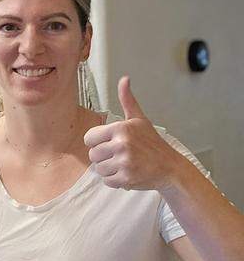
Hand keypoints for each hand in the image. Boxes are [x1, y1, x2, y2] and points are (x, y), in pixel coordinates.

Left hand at [83, 76, 180, 191]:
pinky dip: (115, 180)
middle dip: (103, 157)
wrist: (171, 168)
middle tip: (120, 155)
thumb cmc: (153, 144)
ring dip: (109, 169)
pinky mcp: (126, 178)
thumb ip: (127, 100)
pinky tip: (127, 173)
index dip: (97, 142)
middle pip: (92, 155)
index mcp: (120, 128)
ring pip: (99, 169)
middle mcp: (121, 144)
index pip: (89, 138)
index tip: (110, 143)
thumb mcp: (140, 119)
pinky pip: (107, 181)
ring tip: (125, 164)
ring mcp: (124, 162)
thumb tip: (124, 79)